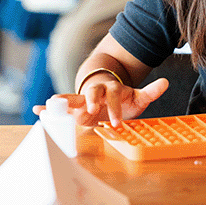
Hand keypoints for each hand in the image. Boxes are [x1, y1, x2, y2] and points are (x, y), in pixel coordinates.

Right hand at [33, 77, 168, 126]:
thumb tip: (167, 82)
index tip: (117, 122)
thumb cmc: (122, 98)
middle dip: (91, 101)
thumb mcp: (138, 96)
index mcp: (111, 89)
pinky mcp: (74, 106)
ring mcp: (83, 98)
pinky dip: (49, 108)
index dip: (115, 108)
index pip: (113, 96)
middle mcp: (95, 91)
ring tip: (51, 104)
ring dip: (64, 101)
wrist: (107, 92)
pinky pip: (60, 106)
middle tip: (90, 110)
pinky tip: (39, 110)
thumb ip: (151, 91)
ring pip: (73, 98)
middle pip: (91, 93)